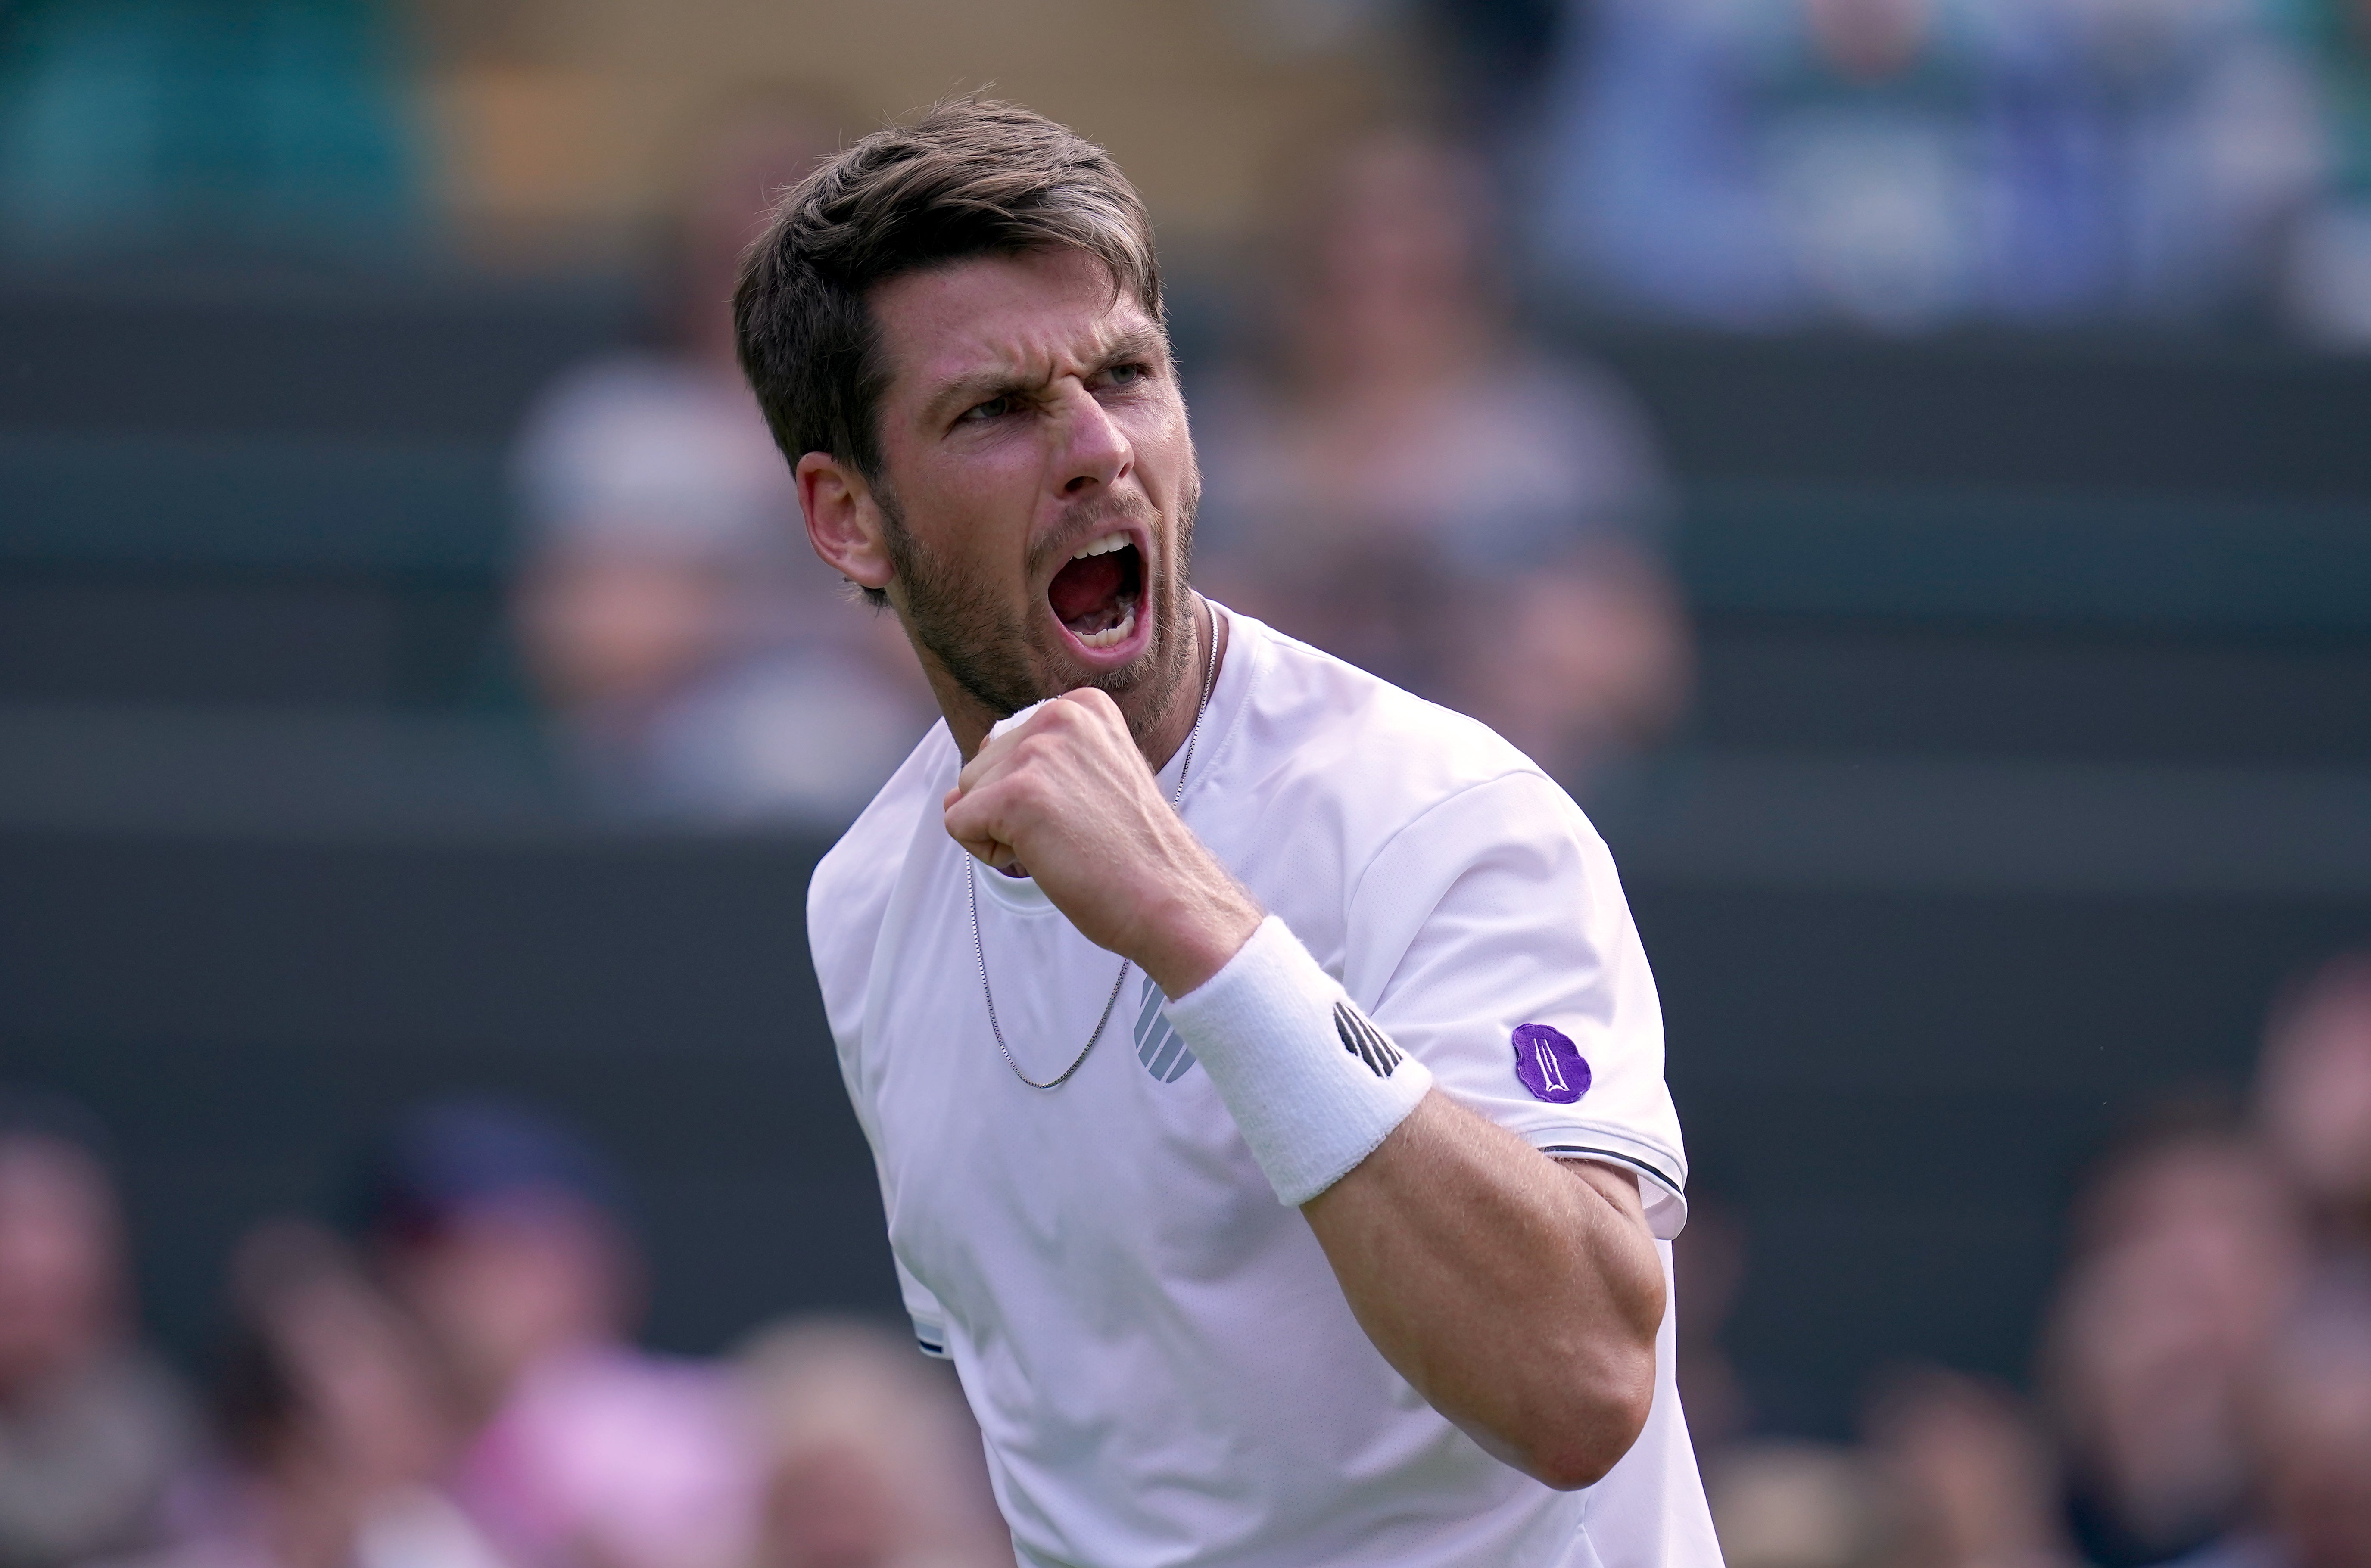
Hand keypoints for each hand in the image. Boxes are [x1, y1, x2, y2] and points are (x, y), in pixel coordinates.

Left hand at [943, 688, 1261, 997]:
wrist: (1170, 897)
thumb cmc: (1133, 854)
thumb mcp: (1089, 783)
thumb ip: (1028, 773)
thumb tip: (949, 796)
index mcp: (1082, 706)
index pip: (1008, 748)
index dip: (1032, 795)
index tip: (1083, 813)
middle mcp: (1059, 716)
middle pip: (981, 768)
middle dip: (1010, 812)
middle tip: (1072, 834)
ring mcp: (1038, 751)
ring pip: (966, 796)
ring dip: (1001, 832)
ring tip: (1061, 844)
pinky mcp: (1017, 792)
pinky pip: (958, 824)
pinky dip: (989, 853)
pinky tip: (1042, 857)